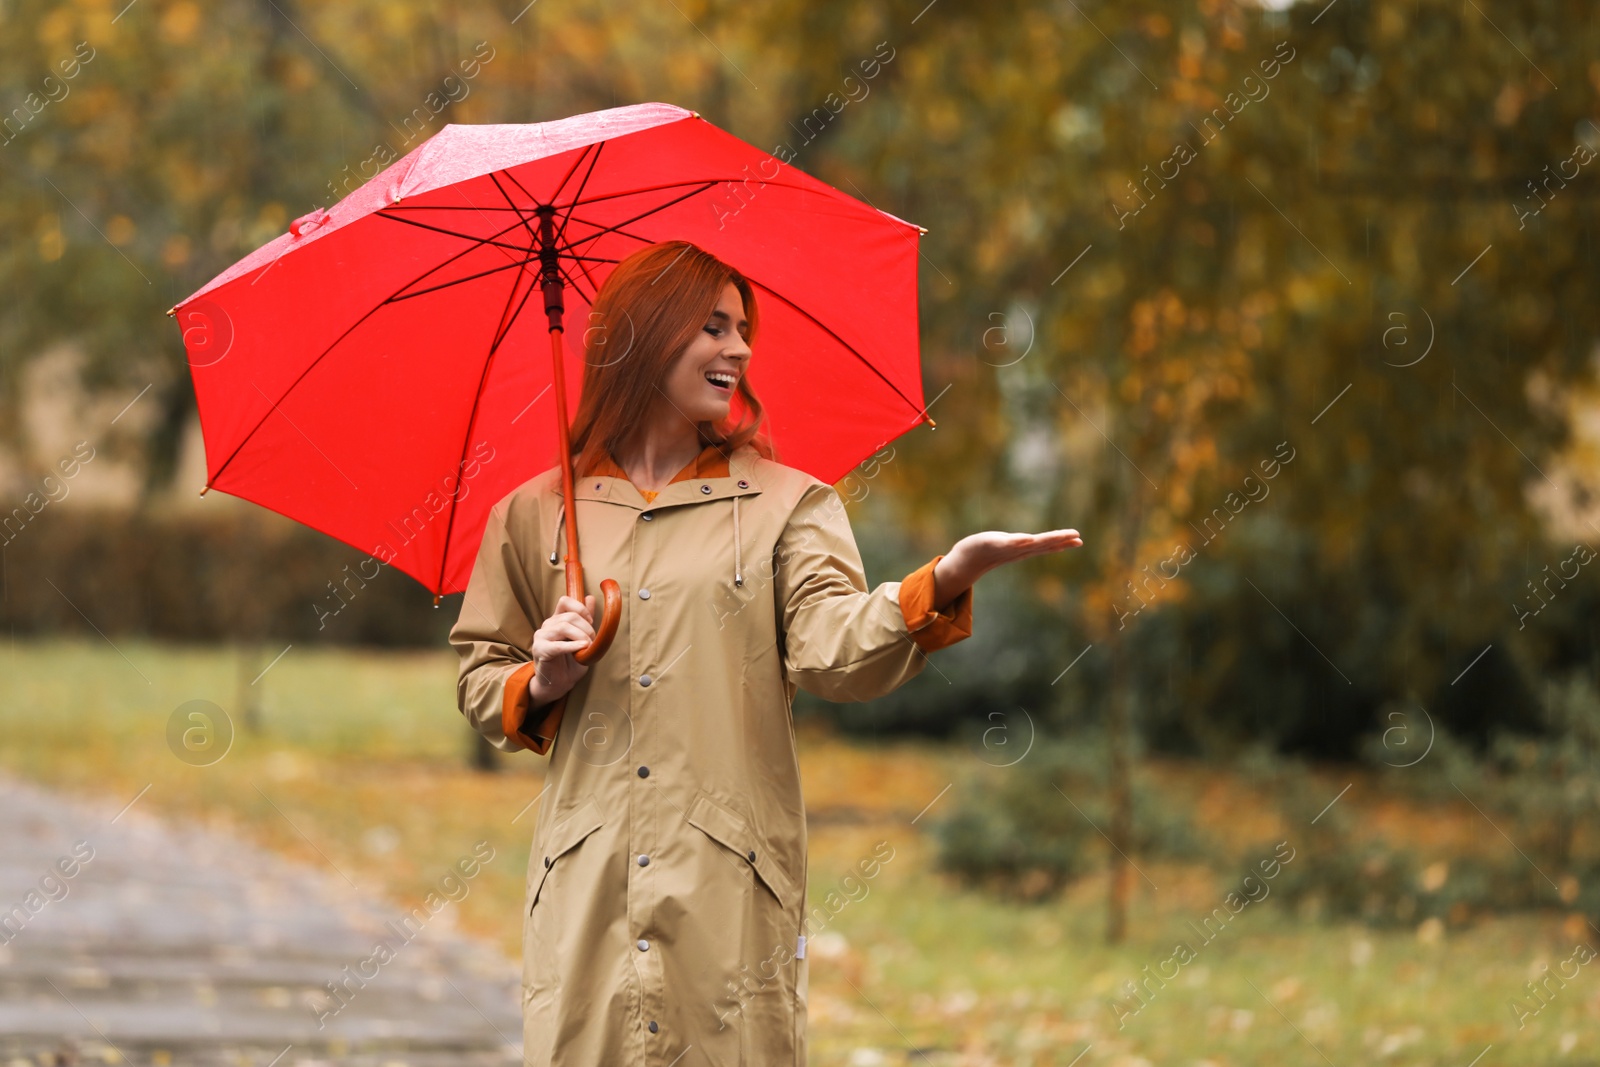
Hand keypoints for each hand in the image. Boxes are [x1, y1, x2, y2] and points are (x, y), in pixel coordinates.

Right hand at [528, 594, 595, 705]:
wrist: (559, 683)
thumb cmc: (570, 662)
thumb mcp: (582, 639)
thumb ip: (585, 620)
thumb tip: (590, 597)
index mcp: (557, 620)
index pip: (565, 601)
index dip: (581, 608)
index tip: (591, 622)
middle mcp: (547, 625)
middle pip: (569, 616)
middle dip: (586, 627)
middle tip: (593, 640)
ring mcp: (541, 637)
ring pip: (563, 627)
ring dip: (581, 636)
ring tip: (587, 646)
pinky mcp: (539, 650)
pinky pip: (556, 645)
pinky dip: (571, 646)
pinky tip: (581, 648)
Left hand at [932, 529, 1083, 606]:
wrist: (965, 560)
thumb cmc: (986, 552)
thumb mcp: (1006, 546)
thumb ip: (1020, 545)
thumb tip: (1031, 542)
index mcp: (1022, 549)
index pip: (1046, 545)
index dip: (1063, 542)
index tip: (1079, 539)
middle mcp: (1017, 550)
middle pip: (1043, 544)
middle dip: (1060, 540)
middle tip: (1079, 537)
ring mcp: (1006, 548)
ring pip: (1030, 544)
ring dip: (1045, 541)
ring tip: (1061, 536)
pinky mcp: (993, 545)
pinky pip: (1008, 544)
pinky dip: (1019, 543)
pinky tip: (1028, 539)